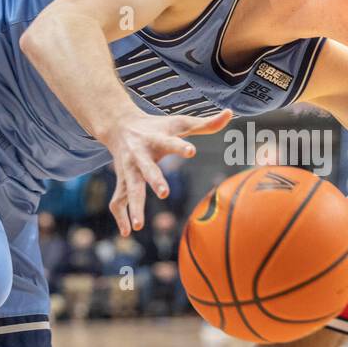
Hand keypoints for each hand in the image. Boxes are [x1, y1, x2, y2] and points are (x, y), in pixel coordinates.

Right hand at [98, 109, 231, 234]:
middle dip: (154, 180)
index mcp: (156, 139)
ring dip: (134, 207)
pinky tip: (128, 233)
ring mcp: (128, 170)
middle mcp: (139, 155)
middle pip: (147, 169)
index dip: (180, 147)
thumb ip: (205, 124)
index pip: (170, 142)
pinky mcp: (122, 181)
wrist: (119, 125)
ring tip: (139, 227)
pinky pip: (117, 200)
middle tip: (164, 193)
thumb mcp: (179, 123)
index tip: (192, 151)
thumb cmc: (157, 126)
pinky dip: (121, 217)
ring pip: (129, 189)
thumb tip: (230, 114)